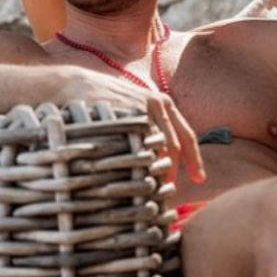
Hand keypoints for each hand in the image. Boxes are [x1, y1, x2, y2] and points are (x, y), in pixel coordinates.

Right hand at [65, 69, 205, 184]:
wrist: (74, 85)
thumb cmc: (106, 101)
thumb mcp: (135, 108)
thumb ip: (152, 126)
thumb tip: (164, 159)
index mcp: (163, 103)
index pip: (186, 136)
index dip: (195, 160)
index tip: (201, 180)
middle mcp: (156, 103)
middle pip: (174, 146)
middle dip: (172, 171)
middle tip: (167, 191)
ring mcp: (138, 109)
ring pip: (155, 148)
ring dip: (153, 170)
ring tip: (147, 188)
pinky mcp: (121, 115)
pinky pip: (133, 146)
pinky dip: (135, 163)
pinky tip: (128, 175)